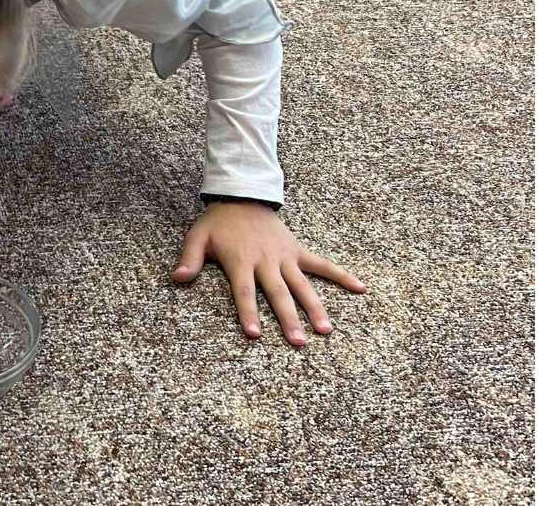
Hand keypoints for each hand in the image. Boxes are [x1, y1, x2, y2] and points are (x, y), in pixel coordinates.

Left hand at [173, 201, 364, 345]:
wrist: (242, 194)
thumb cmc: (218, 222)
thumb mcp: (198, 237)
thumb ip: (189, 259)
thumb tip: (176, 279)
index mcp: (240, 260)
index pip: (244, 291)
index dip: (248, 312)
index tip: (254, 334)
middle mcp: (265, 260)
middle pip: (278, 293)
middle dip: (288, 318)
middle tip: (298, 343)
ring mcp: (284, 256)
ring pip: (302, 284)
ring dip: (315, 307)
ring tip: (326, 330)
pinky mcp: (297, 250)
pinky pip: (321, 264)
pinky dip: (341, 275)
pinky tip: (360, 288)